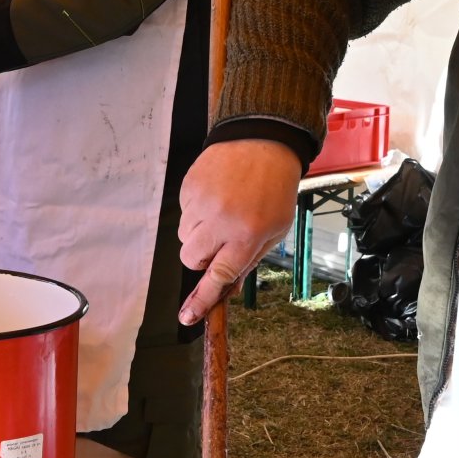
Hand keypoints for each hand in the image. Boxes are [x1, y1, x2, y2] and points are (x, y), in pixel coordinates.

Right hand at [176, 139, 302, 323]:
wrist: (263, 141)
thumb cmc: (274, 187)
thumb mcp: (275, 229)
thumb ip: (250, 260)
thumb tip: (228, 288)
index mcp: (247, 234)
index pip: (218, 276)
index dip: (202, 299)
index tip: (188, 316)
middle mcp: (221, 220)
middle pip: (192, 259)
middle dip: (202, 258)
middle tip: (221, 242)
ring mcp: (202, 202)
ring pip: (185, 237)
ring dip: (200, 233)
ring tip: (223, 211)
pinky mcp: (189, 187)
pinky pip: (183, 213)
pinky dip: (197, 212)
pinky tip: (217, 196)